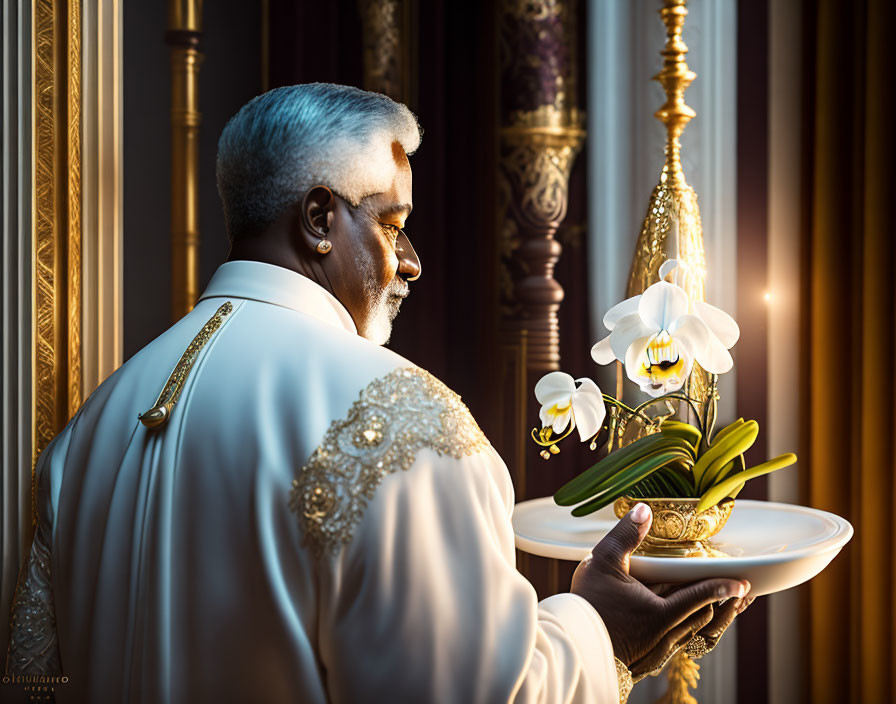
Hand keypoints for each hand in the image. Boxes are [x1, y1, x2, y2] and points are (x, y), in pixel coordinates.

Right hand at [570, 502, 748, 677]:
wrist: (571, 647)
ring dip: (711, 619)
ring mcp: (657, 651)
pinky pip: (679, 644)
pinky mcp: (647, 659)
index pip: (701, 597)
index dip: (723, 588)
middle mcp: (664, 636)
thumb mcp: (602, 562)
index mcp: (659, 613)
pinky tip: (683, 622)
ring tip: (720, 607)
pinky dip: (691, 630)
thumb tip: (643, 510)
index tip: (742, 583)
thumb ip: (625, 535)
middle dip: (724, 605)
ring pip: (695, 635)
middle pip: (706, 620)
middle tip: (738, 592)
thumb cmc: (586, 606)